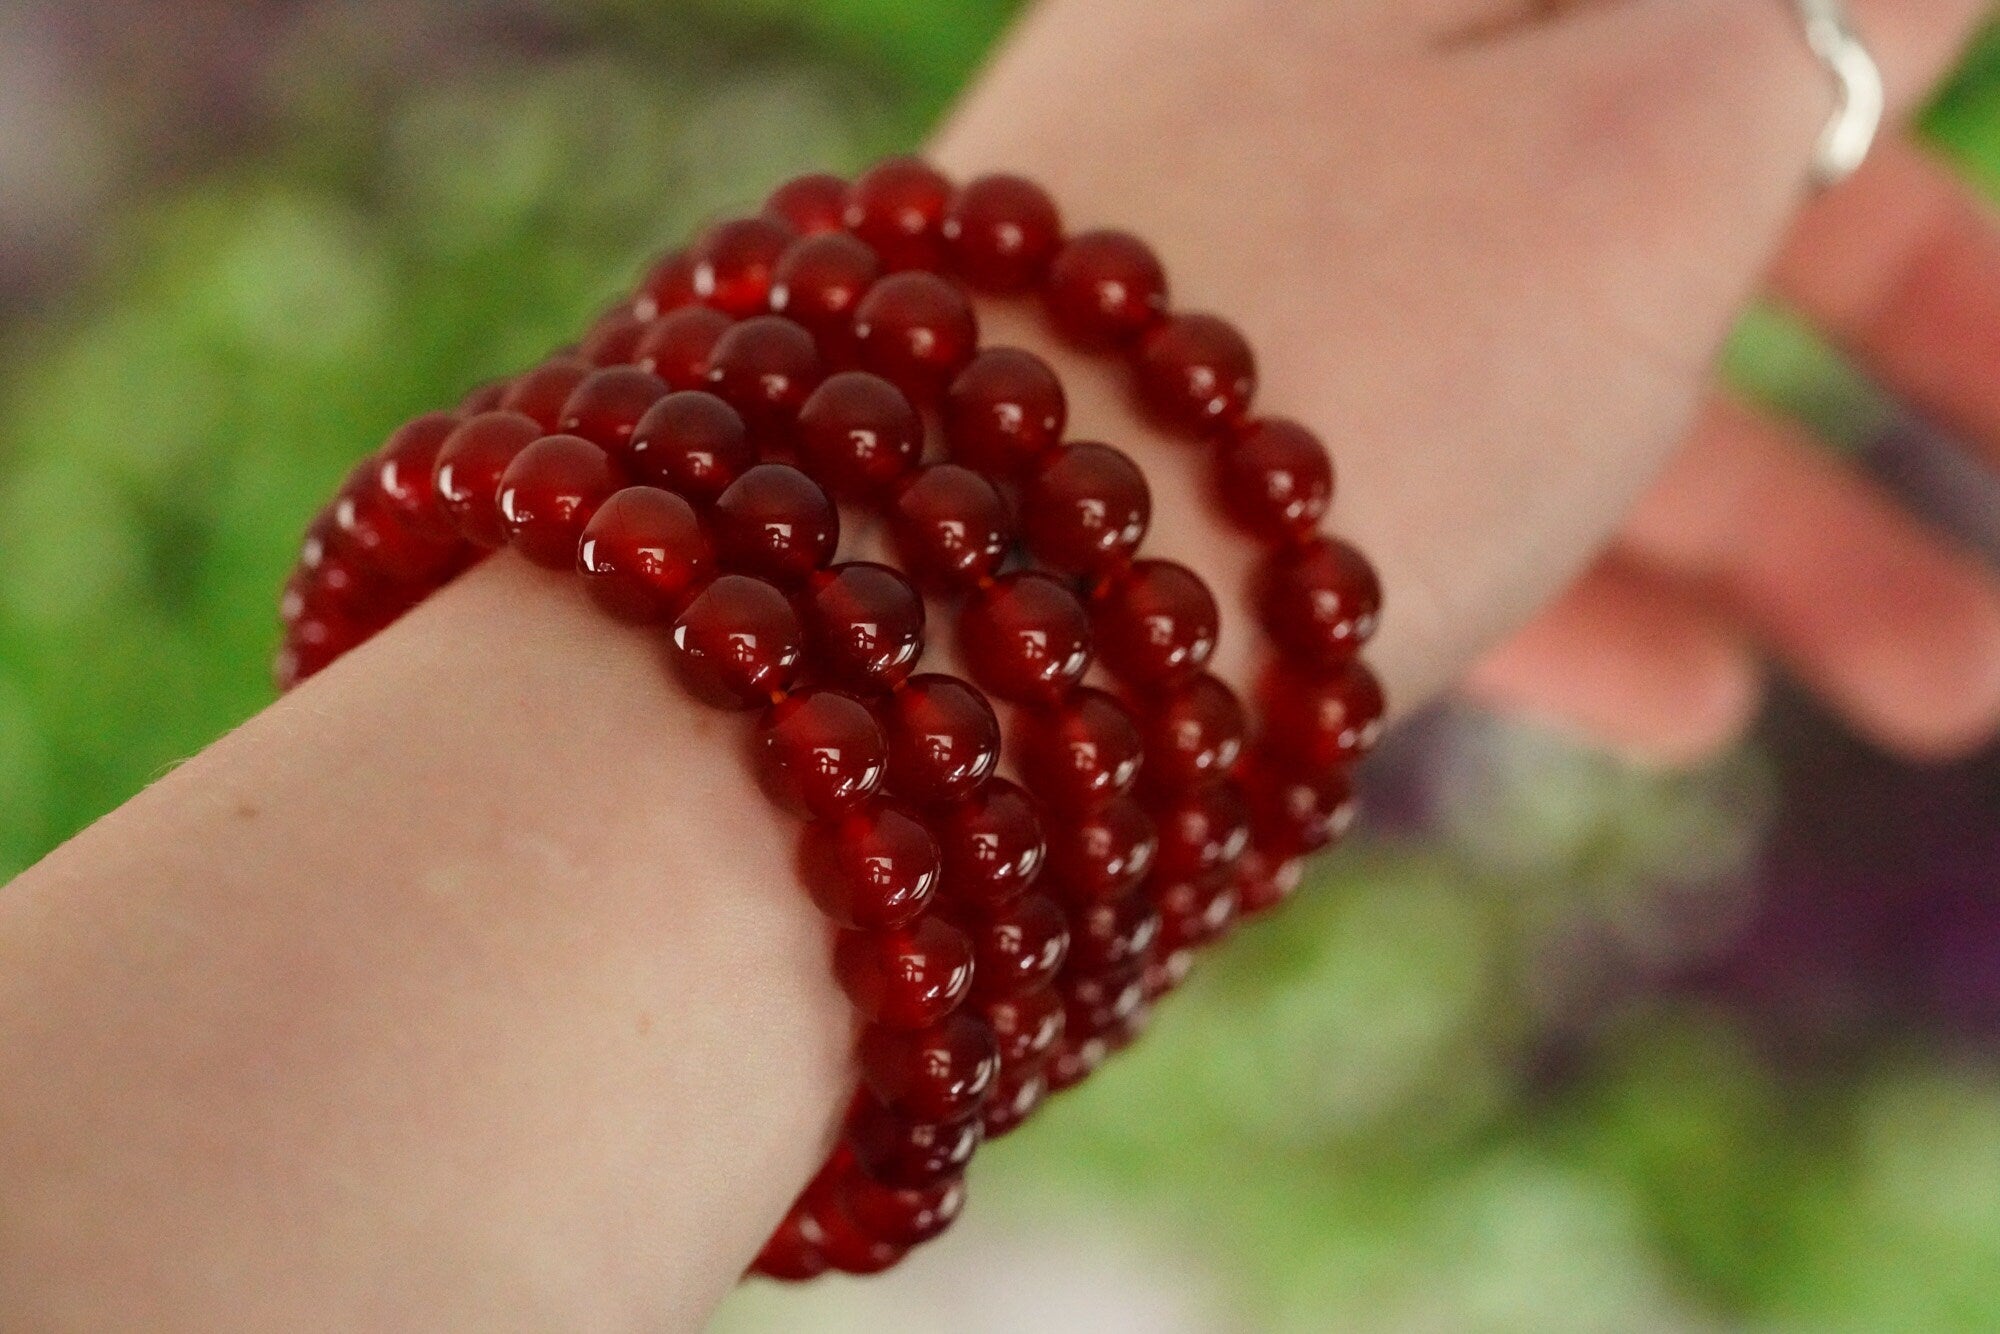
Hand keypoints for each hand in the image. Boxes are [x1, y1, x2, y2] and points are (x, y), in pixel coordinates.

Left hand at [940, 0, 1999, 764]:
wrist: (956, 617)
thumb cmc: (1331, 344)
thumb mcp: (1637, 137)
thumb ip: (1808, 6)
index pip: (1713, 5)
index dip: (1859, 80)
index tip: (1934, 307)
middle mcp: (1301, 84)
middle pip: (1654, 173)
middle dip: (1893, 329)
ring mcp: (1232, 283)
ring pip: (1543, 360)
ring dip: (1762, 520)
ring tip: (1934, 685)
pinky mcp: (1174, 457)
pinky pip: (1403, 490)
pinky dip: (1558, 584)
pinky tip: (1693, 713)